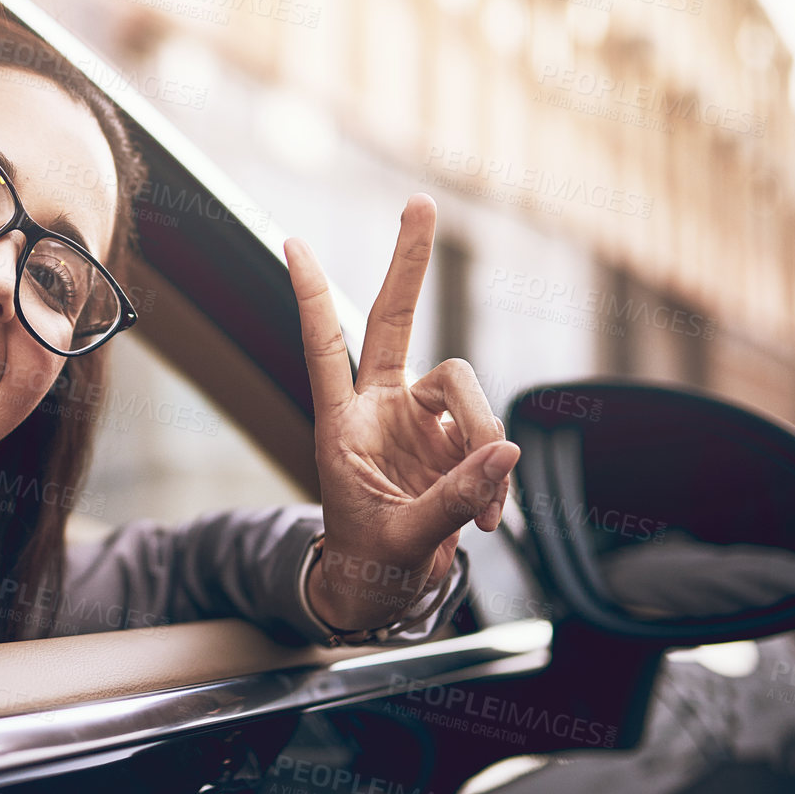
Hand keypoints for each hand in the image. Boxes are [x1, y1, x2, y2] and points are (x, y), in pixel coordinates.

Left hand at [285, 194, 518, 632]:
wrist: (388, 591)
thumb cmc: (372, 562)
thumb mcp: (402, 539)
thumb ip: (451, 500)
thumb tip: (505, 451)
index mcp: (342, 423)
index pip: (322, 346)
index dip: (309, 295)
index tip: (290, 241)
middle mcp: (381, 407)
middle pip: (395, 319)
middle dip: (409, 263)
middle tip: (421, 202)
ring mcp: (421, 419)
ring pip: (465, 391)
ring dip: (484, 446)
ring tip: (484, 513)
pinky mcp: (458, 439)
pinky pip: (492, 436)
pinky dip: (497, 476)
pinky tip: (489, 518)